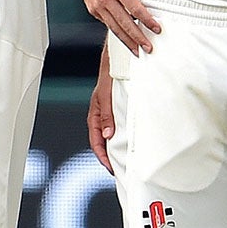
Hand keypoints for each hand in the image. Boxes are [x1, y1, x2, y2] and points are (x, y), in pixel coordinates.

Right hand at [71, 0, 160, 54]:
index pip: (137, 10)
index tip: (156, 29)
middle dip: (138, 38)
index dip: (147, 21)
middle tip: (148, 47)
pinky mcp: (93, 10)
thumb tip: (157, 4)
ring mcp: (98, 5)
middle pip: (125, 23)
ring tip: (137, 50)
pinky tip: (126, 37)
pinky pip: (108, 23)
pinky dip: (117, 31)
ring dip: (127, 41)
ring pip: (115, 28)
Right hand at [88, 48, 116, 171]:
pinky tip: (131, 141)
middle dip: (109, 156)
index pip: (96, 141)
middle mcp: (102, 115)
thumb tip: (108, 135)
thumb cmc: (110, 74)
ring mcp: (109, 112)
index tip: (110, 168)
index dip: (102, 156)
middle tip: (118, 169)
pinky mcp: (118, 108)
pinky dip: (123, 136)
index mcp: (95, 114)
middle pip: (103, 141)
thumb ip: (106, 115)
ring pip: (111, 134)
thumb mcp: (107, 96)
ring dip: (116, 147)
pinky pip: (119, 126)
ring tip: (125, 159)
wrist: (118, 58)